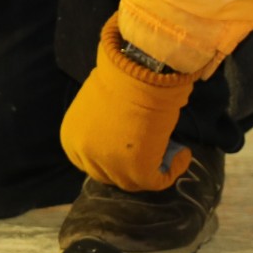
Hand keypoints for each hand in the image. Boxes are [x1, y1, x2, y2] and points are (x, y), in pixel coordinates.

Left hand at [59, 17, 195, 191]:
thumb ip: (100, 128)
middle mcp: (84, 156)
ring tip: (169, 147)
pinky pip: (158, 181)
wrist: (138, 70)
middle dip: (130, 167)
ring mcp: (109, 166)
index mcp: (70, 139)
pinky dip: (173, 169)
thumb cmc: (120, 79)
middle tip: (152, 151)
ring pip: (134, 182)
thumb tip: (117, 136)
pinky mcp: (136, 171)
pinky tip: (182, 153)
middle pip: (109, 175)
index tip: (132, 148)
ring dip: (154, 167)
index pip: (90, 162)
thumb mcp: (98, 108)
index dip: (112, 158)